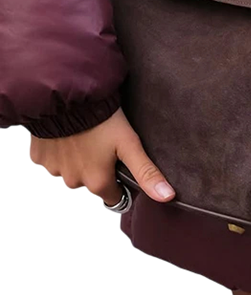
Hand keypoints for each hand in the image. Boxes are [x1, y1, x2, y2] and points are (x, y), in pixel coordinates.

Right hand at [29, 107, 174, 206]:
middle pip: (93, 181)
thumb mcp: (130, 144)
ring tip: (90, 132)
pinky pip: (53, 157)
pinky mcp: (38, 156)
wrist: (67, 97)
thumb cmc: (102, 120)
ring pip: (72, 168)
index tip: (125, 162)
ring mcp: (54, 169)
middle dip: (100, 165)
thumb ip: (146, 172)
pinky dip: (61, 147)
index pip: (114, 196)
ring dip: (80, 156)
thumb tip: (167, 197)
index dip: (122, 180)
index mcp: (97, 183)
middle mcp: (73, 182)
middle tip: (107, 141)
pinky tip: (70, 130)